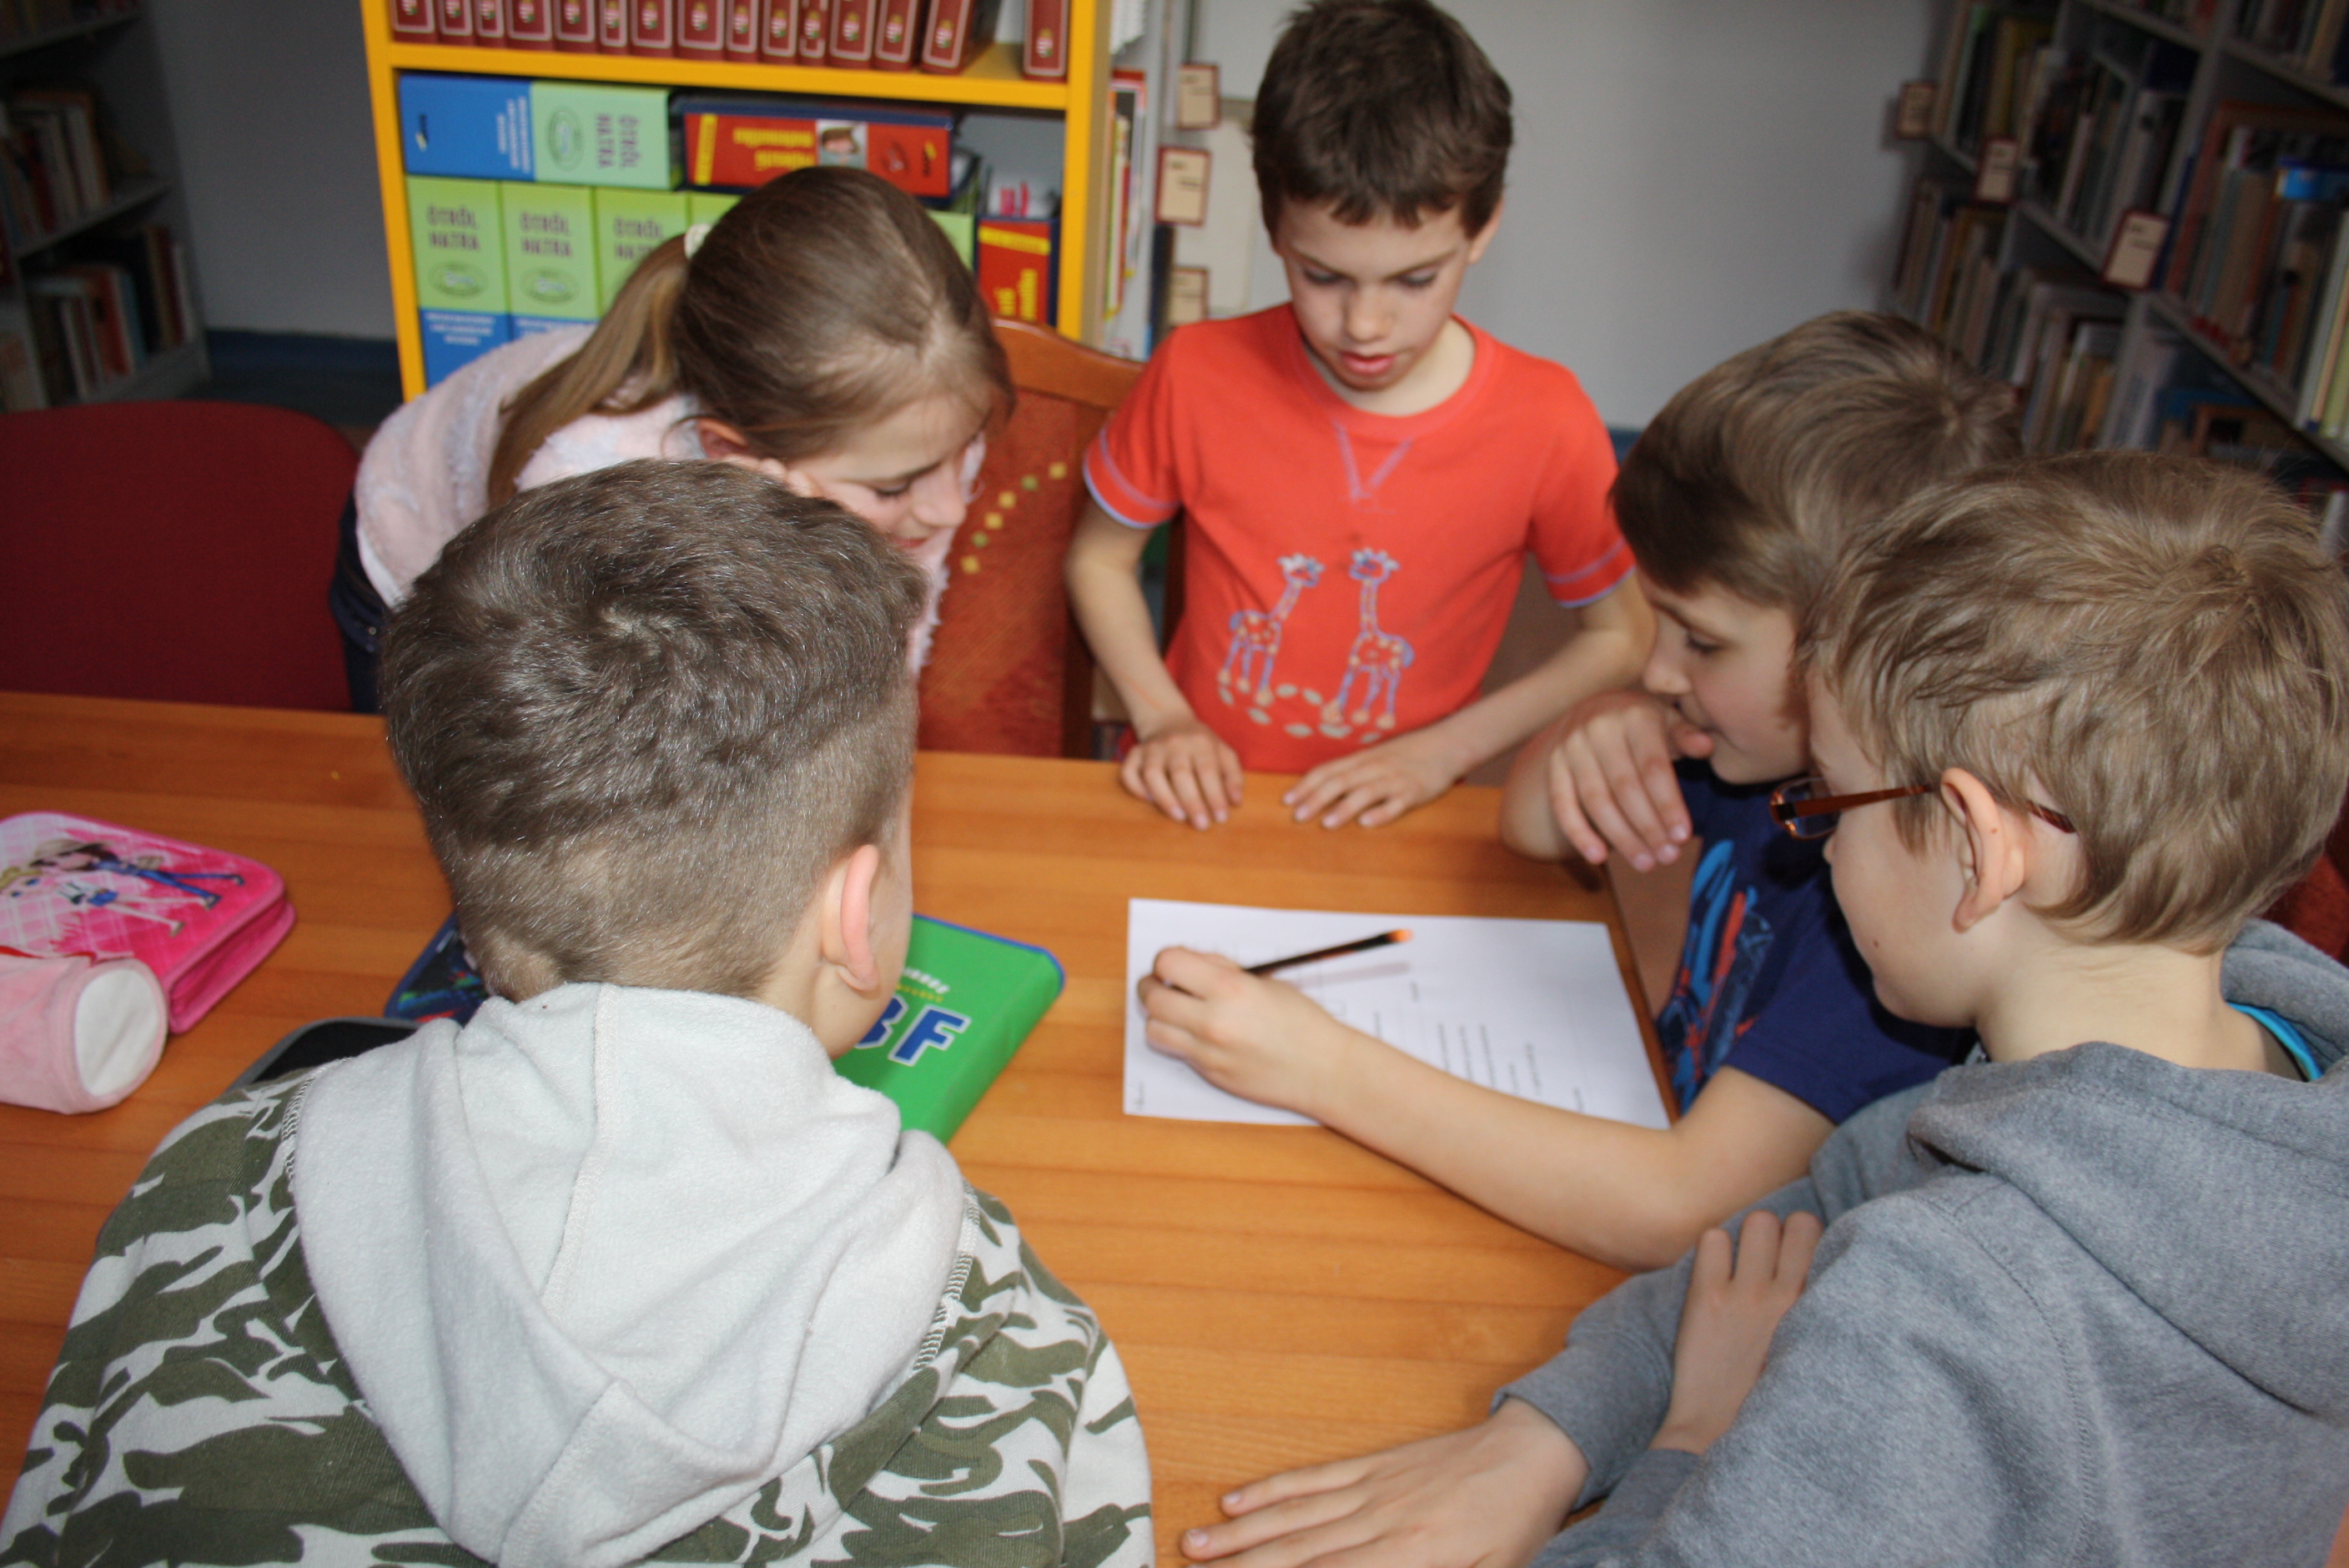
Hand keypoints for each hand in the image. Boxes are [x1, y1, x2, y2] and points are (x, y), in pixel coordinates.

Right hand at [1124, 717, 1246, 829]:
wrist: (1170, 721)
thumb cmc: (1201, 745)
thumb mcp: (1223, 752)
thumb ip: (1233, 776)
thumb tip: (1235, 802)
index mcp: (1200, 742)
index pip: (1208, 770)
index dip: (1215, 795)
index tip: (1220, 818)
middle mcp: (1174, 743)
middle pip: (1181, 773)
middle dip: (1192, 801)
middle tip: (1201, 825)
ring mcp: (1151, 748)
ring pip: (1152, 774)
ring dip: (1164, 797)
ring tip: (1178, 817)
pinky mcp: (1134, 754)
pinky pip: (1128, 772)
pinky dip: (1136, 787)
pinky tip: (1148, 800)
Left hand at [1138, 947, 1360, 1117]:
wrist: (1323, 1068)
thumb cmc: (1302, 1021)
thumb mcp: (1265, 982)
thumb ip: (1222, 970)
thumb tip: (1190, 963)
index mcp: (1229, 989)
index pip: (1168, 963)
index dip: (1167, 961)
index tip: (1173, 965)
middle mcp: (1212, 1020)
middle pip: (1152, 998)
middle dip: (1154, 986)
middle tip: (1163, 984)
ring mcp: (1207, 1051)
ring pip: (1153, 1030)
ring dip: (1160, 1017)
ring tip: (1177, 1011)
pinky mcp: (1209, 1074)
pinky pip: (1177, 1052)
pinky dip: (1179, 1040)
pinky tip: (1198, 1033)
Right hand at [1181, 1399, 1587, 1567]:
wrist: (1534, 1454)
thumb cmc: (1516, 1528)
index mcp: (1412, 1558)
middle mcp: (1381, 1522)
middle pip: (1297, 1551)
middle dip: (1241, 1567)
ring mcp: (1373, 1487)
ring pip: (1294, 1514)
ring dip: (1241, 1533)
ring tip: (1194, 1544)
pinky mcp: (1374, 1464)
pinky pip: (1316, 1477)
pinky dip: (1272, 1488)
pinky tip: (1236, 1499)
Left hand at [1283, 730, 1462, 828]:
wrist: (1446, 744)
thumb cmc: (1405, 753)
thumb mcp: (1375, 757)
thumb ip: (1351, 771)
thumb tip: (1319, 789)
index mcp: (1361, 759)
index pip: (1327, 770)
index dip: (1306, 785)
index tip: (1287, 801)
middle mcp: (1374, 767)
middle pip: (1341, 781)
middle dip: (1317, 799)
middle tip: (1297, 816)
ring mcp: (1395, 779)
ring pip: (1365, 793)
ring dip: (1344, 807)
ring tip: (1326, 823)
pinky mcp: (1415, 792)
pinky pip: (1397, 804)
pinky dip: (1381, 813)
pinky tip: (1367, 823)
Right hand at [1541, 691, 1710, 869]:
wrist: (1596, 707)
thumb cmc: (1643, 723)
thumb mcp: (1669, 720)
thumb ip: (1687, 735)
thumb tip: (1705, 746)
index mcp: (1634, 715)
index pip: (1653, 768)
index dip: (1668, 804)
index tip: (1683, 837)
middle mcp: (1598, 727)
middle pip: (1625, 788)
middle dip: (1648, 828)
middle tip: (1668, 858)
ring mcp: (1571, 746)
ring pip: (1596, 801)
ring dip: (1621, 837)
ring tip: (1645, 863)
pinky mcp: (1553, 764)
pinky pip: (1562, 804)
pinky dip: (1578, 833)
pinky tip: (1597, 857)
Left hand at [1652, 1208, 1822, 1454]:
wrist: (1718, 1432)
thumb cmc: (1770, 1395)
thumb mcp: (1814, 1353)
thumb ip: (1821, 1312)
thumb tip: (1821, 1270)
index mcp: (1819, 1311)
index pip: (1822, 1235)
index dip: (1807, 1239)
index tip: (1797, 1254)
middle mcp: (1788, 1296)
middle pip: (1794, 1220)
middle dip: (1781, 1234)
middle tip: (1769, 1261)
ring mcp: (1746, 1294)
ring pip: (1756, 1221)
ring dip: (1748, 1238)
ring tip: (1742, 1266)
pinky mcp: (1707, 1298)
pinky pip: (1712, 1239)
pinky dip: (1713, 1250)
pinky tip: (1715, 1275)